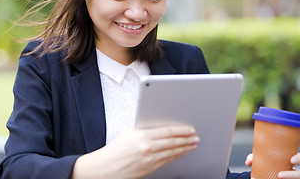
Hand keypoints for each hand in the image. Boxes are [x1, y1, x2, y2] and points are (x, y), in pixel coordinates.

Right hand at [72, 125, 199, 178]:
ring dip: (184, 148)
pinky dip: (176, 156)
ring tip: (193, 145)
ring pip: (172, 152)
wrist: (104, 169)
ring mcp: (149, 160)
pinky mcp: (149, 169)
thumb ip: (146, 132)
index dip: (181, 130)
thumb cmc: (114, 151)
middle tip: (196, 137)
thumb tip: (161, 131)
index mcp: (142, 136)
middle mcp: (147, 147)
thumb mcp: (129, 135)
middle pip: (172, 142)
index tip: (190, 129)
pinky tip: (181, 153)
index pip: (167, 131)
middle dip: (186, 139)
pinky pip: (166, 161)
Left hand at [245, 153, 299, 178]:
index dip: (299, 159)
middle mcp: (292, 171)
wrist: (262, 175)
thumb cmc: (265, 162)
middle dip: (293, 175)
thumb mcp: (260, 159)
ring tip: (276, 178)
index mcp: (289, 160)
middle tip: (280, 175)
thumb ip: (254, 158)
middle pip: (299, 174)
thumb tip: (248, 162)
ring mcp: (290, 178)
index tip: (292, 160)